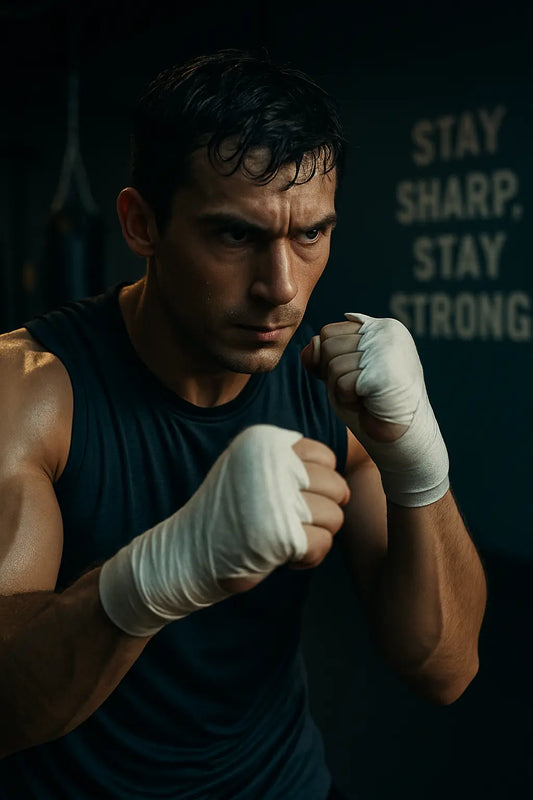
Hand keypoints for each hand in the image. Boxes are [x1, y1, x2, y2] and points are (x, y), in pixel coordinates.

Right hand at [99, 425, 349, 635]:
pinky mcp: (278, 534)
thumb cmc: (225, 515)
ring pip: (335, 515)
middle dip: (323, 511)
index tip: (293, 501)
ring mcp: (274, 497)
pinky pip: (323, 543)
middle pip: (335, 486)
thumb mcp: (249, 469)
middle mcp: (270, 462)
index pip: (325, 458)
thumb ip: (286, 461)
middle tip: (295, 525)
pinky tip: (285, 558)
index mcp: (263, 441)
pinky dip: (309, 557)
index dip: (317, 485)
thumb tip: (339, 471)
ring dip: (317, 535)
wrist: (184, 552)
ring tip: (288, 539)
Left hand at [301, 318, 409, 442]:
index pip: (328, 332)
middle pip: (327, 344)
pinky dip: (348, 400)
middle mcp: (386, 331)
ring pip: (332, 364)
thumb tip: (312, 343)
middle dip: (334, 373)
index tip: (355, 376)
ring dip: (341, 388)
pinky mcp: (382, 372)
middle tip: (362, 388)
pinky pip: (340, 384)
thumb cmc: (372, 405)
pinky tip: (370, 403)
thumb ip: (325, 354)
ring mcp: (386, 349)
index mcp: (380, 327)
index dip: (328, 360)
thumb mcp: (343, 373)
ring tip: (366, 395)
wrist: (405, 438)